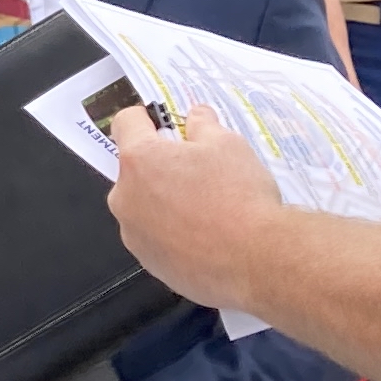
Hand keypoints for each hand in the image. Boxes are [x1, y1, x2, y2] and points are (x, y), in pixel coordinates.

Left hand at [104, 110, 287, 313]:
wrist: (256, 260)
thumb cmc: (239, 195)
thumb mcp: (228, 145)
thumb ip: (203, 125)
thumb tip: (196, 116)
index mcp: (139, 160)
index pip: (126, 123)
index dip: (146, 118)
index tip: (165, 124)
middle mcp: (125, 198)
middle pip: (135, 171)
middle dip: (161, 167)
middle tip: (200, 173)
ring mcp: (134, 235)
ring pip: (144, 208)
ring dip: (166, 203)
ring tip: (207, 211)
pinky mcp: (149, 264)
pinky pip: (157, 240)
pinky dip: (174, 235)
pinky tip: (206, 239)